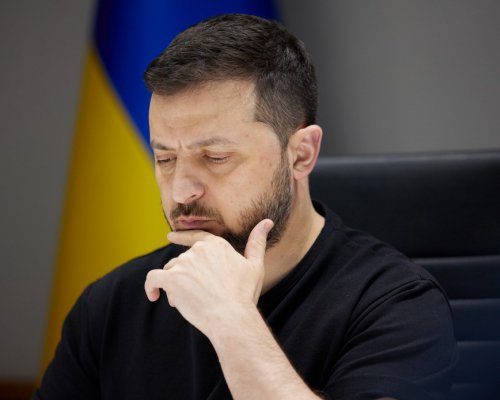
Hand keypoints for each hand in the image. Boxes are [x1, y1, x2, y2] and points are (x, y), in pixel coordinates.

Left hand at [144, 219, 273, 337]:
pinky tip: (154, 296)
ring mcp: (184, 264)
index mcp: (216, 245)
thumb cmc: (245, 294)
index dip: (182, 237)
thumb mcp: (255, 265)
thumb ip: (257, 242)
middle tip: (194, 295)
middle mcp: (198, 250)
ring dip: (174, 285)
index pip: (195, 236)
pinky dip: (151, 287)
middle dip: (185, 276)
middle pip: (182, 259)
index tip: (170, 237)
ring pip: (170, 270)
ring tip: (184, 303)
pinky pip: (153, 279)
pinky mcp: (171, 279)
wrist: (232, 317)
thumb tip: (267, 221)